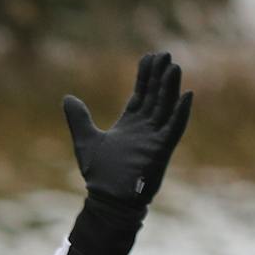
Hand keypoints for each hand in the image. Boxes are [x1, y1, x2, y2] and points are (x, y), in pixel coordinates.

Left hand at [64, 50, 191, 209]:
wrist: (107, 200)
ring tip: (173, 67)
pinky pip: (175, 128)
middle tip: (164, 54)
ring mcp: (155, 138)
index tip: (148, 57)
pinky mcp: (162, 150)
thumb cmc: (99, 175)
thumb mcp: (85, 141)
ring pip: (166, 107)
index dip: (145, 76)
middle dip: (159, 76)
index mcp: (130, 124)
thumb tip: (67, 98)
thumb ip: (79, 119)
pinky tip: (187, 95)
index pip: (141, 94)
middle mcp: (145, 128)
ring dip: (170, 88)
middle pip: (155, 96)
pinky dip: (181, 113)